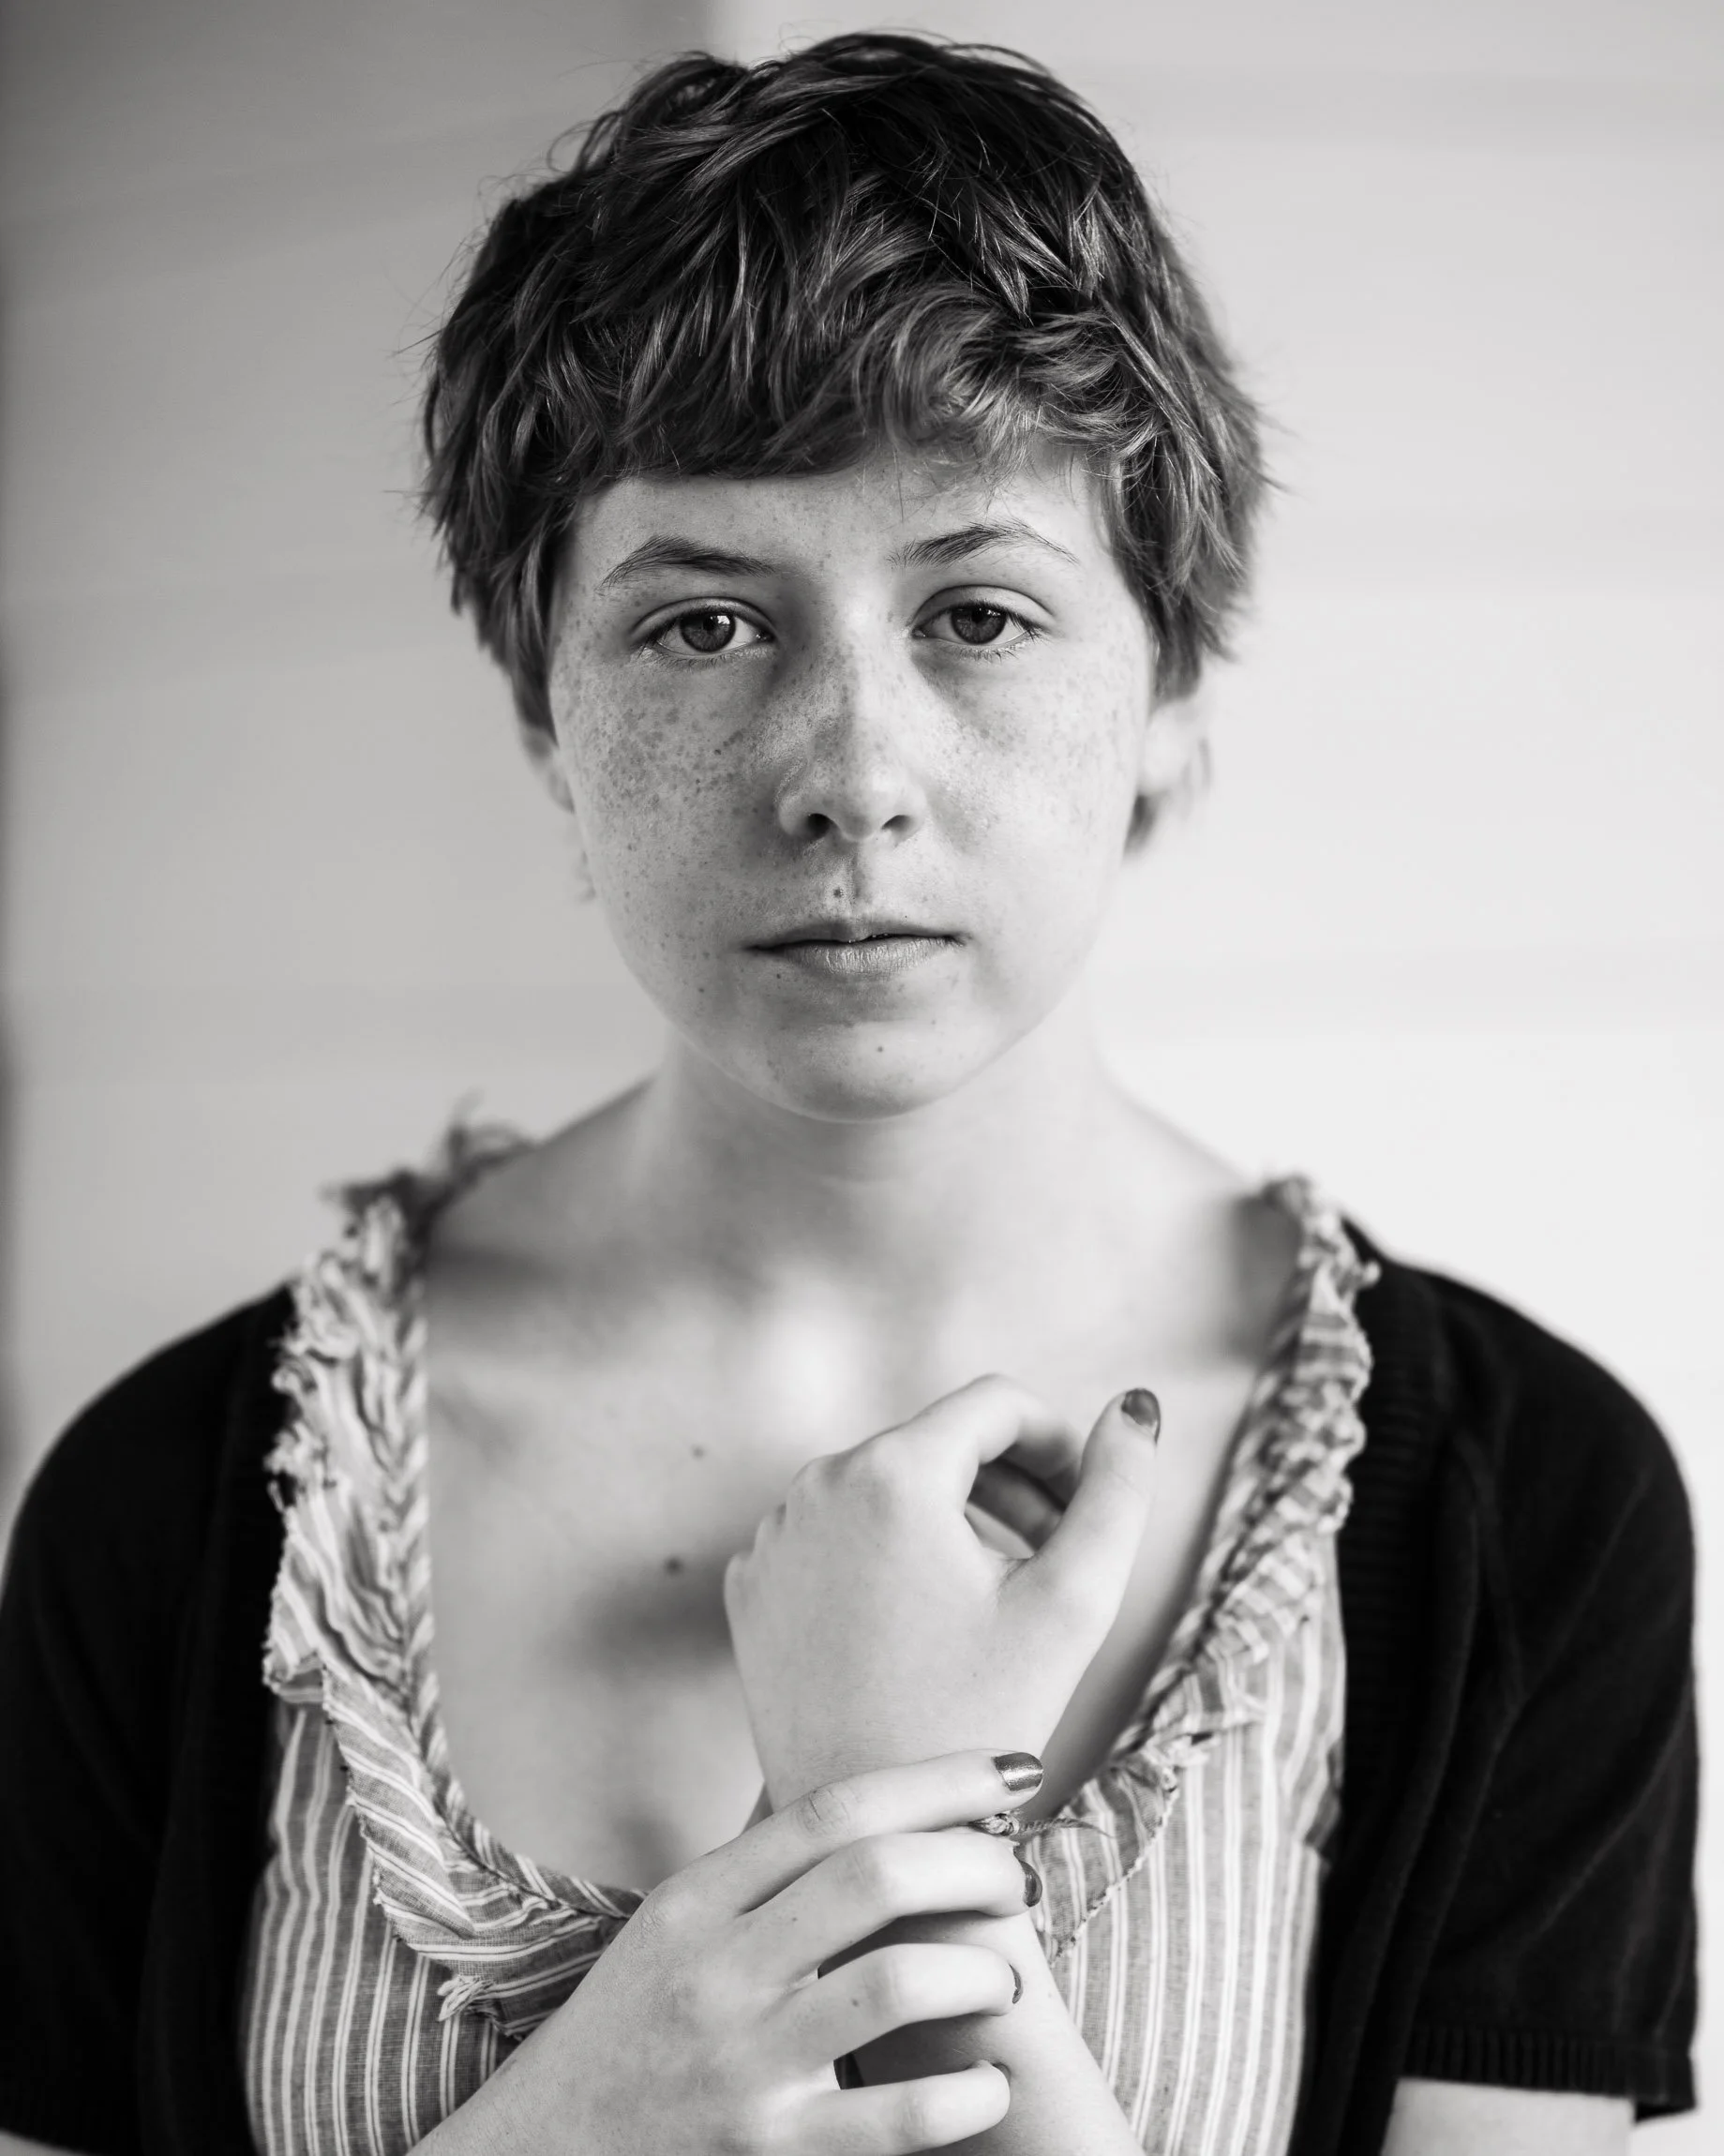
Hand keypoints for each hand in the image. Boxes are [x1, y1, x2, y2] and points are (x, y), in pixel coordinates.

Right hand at [414, 1751, 1044, 2155]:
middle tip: (1017, 1882)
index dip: (939, 1781)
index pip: (833, 1810)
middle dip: (973, 1866)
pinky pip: (896, 2119)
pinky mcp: (767, 2152)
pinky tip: (986, 2083)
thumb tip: (860, 1789)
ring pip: (896, 1985)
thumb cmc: (632, 2027)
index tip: (1015, 1771)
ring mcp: (742, 2063)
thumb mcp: (674, 1924)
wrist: (543, 2155)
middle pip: (875, 1877)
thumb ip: (758, 1861)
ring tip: (1004, 1980)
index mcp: (697, 1899)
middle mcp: (717, 1969)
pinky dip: (966, 2095)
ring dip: (980, 1972)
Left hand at [725, 1375, 1159, 1806]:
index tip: (1084, 1508)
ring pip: (883, 1488)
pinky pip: (831, 1535)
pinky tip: (920, 1627)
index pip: (996, 1404)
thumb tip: (1137, 1404)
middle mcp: (815, 1484)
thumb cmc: (981, 1719)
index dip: (1057, 1444)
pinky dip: (882, 1558)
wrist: (874, 1834)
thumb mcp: (1074, 1602)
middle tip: (1055, 1556)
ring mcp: (772, 1535)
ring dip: (946, 1521)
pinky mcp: (751, 1584)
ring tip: (993, 1594)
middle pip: (936, 1443)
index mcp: (892, 1471)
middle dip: (1005, 1486)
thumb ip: (1119, 1490)